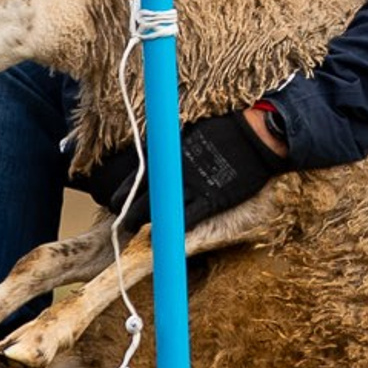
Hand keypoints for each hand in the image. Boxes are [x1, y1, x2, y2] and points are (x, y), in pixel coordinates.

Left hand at [69, 108, 289, 234]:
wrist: (253, 136)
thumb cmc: (221, 130)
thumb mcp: (185, 131)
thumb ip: (165, 145)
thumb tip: (146, 149)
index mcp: (167, 155)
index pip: (135, 180)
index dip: (122, 195)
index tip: (114, 203)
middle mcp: (175, 173)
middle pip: (143, 200)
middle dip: (129, 215)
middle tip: (124, 225)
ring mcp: (193, 188)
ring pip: (161, 212)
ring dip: (146, 224)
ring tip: (137, 233)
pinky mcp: (212, 200)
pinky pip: (188, 219)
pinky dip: (174, 229)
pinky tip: (165, 238)